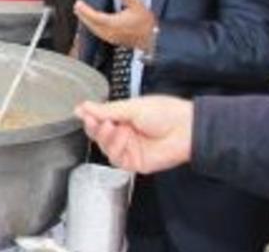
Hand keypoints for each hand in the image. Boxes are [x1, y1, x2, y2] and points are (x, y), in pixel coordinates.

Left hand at [74, 0, 156, 49]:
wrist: (153, 40)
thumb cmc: (146, 24)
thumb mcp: (138, 6)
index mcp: (113, 24)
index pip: (94, 16)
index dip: (85, 10)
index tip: (78, 3)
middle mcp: (109, 32)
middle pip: (91, 24)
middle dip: (83, 16)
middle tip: (76, 7)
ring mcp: (110, 37)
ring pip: (94, 30)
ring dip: (86, 22)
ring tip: (81, 15)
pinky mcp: (113, 40)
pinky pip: (98, 34)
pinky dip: (93, 27)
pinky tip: (93, 25)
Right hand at [74, 96, 192, 173]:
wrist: (186, 129)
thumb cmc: (165, 113)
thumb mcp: (131, 107)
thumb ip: (105, 110)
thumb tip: (82, 107)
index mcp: (123, 118)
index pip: (98, 120)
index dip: (90, 118)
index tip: (82, 112)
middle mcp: (124, 134)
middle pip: (98, 136)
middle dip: (94, 128)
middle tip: (94, 120)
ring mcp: (129, 149)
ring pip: (104, 148)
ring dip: (105, 137)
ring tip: (113, 126)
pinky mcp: (134, 162)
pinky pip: (116, 158)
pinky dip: (116, 147)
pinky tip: (123, 137)